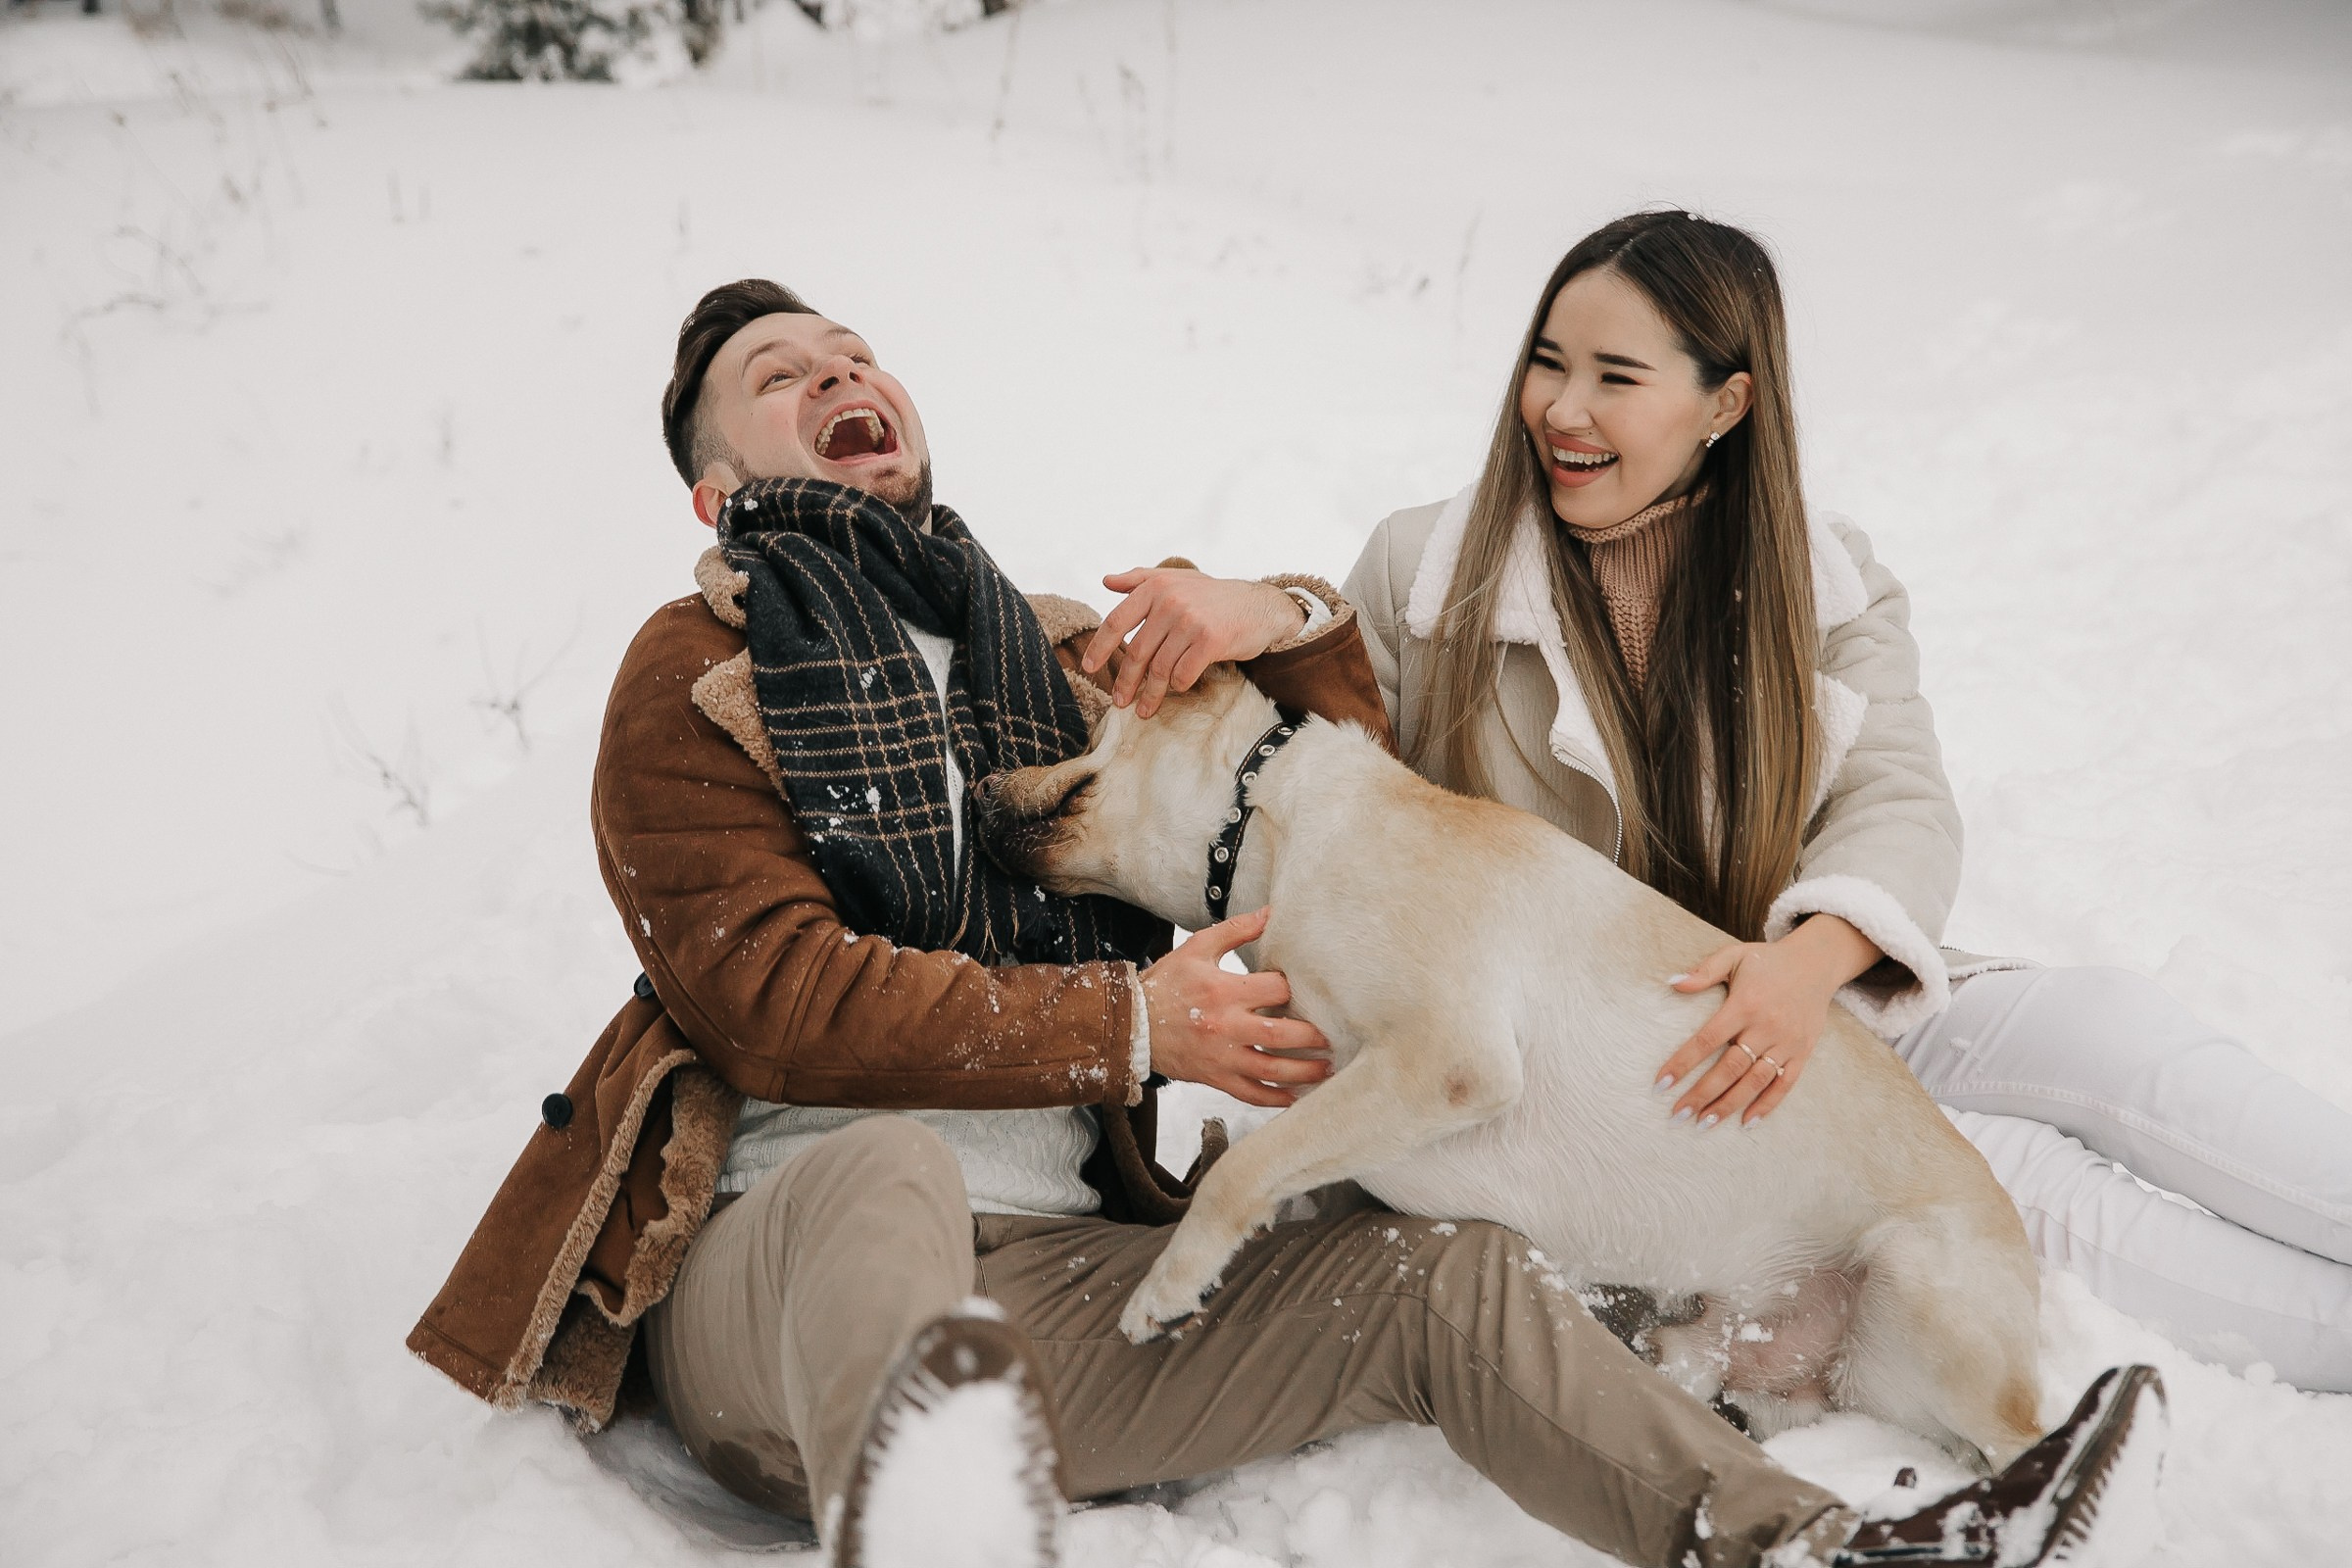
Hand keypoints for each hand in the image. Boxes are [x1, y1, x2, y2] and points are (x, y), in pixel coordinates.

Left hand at [1082, 567, 1305, 717]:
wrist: (1260, 606)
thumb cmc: (1214, 596)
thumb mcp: (1177, 579)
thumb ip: (1140, 578)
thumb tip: (1106, 580)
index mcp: (1156, 587)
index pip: (1117, 621)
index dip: (1100, 648)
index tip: (1089, 668)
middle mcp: (1170, 602)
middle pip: (1136, 651)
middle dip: (1125, 681)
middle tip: (1118, 702)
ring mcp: (1190, 621)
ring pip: (1160, 668)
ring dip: (1150, 694)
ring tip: (1144, 710)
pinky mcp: (1210, 640)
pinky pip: (1184, 673)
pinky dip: (1179, 686)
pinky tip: (1178, 690)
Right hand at [1142, 908, 1331, 1107]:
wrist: (1130, 1023)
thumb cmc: (1166, 984)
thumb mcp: (1197, 948)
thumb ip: (1236, 930)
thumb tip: (1270, 913)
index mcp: (1225, 991)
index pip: (1275, 991)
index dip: (1296, 991)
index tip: (1310, 993)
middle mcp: (1226, 1026)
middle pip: (1280, 1035)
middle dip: (1312, 1038)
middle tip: (1333, 1037)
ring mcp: (1221, 1056)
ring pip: (1271, 1070)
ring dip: (1304, 1072)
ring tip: (1327, 1069)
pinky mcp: (1215, 1077)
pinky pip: (1250, 1094)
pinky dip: (1275, 1099)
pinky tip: (1295, 1096)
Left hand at [1655, 915, 1880, 1128]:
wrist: (1816, 963)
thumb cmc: (1767, 961)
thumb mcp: (1734, 956)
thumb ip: (1704, 971)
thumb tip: (1671, 983)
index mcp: (1744, 1005)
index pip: (1707, 1040)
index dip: (1683, 1063)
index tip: (1661, 1083)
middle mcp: (1766, 1027)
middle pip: (1730, 1068)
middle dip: (1702, 1094)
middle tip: (1678, 1115)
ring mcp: (1787, 1043)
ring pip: (1755, 1081)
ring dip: (1729, 1105)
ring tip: (1704, 1123)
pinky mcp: (1803, 1052)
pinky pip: (1785, 1084)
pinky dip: (1767, 1105)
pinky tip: (1747, 1122)